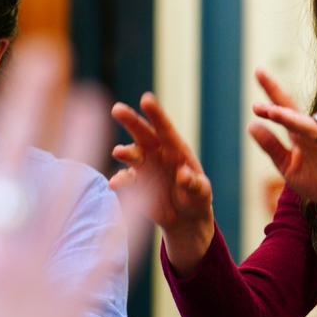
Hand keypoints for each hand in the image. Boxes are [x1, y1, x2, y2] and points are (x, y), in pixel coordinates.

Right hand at [0, 37, 136, 316]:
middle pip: (9, 160)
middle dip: (27, 99)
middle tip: (46, 52)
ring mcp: (35, 281)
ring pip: (65, 193)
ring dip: (85, 142)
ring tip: (103, 99)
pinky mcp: (75, 311)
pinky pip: (110, 251)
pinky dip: (132, 214)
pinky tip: (152, 181)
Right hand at [110, 92, 213, 273]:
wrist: (185, 218)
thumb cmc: (196, 198)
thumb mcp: (201, 192)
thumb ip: (194, 184)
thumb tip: (184, 176)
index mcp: (176, 150)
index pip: (165, 129)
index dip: (156, 114)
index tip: (146, 99)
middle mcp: (157, 154)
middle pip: (143, 134)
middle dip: (131, 121)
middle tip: (117, 109)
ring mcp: (144, 168)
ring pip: (131, 155)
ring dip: (125, 152)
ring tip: (119, 152)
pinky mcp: (135, 184)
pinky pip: (125, 180)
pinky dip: (120, 181)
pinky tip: (116, 184)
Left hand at [249, 69, 316, 237]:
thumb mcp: (287, 166)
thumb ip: (271, 146)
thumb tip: (251, 124)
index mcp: (299, 135)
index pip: (284, 110)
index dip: (272, 92)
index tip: (258, 72)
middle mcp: (314, 136)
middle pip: (296, 117)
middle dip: (279, 108)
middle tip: (261, 106)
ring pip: (313, 130)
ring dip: (295, 121)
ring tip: (276, 113)